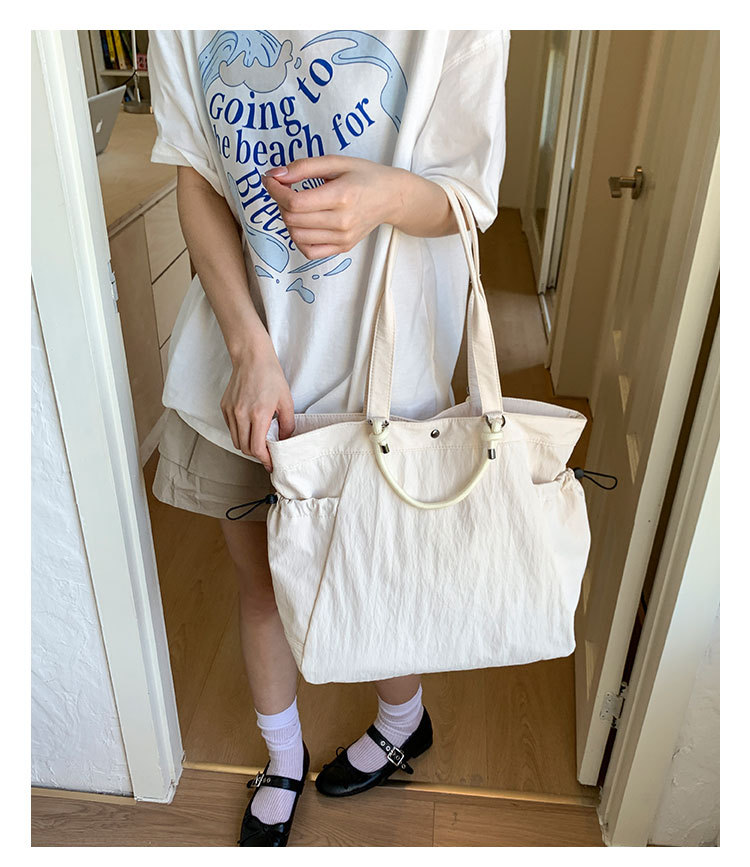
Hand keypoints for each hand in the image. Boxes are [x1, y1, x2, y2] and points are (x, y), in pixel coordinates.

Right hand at [220, 339, 294, 470]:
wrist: (252, 358)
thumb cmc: (271, 376)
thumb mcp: (286, 401)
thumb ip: (287, 424)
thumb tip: (284, 440)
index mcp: (258, 414)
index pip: (257, 448)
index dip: (264, 459)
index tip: (271, 463)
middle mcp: (241, 415)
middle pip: (245, 448)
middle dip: (256, 455)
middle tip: (267, 454)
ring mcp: (231, 411)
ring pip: (236, 440)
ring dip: (247, 445)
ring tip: (258, 442)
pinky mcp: (224, 407)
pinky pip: (231, 428)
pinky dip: (240, 433)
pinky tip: (250, 427)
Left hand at [261, 156, 403, 258]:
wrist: (391, 197)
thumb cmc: (365, 176)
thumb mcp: (336, 162)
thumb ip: (304, 167)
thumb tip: (276, 175)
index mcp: (341, 196)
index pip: (295, 202)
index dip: (275, 190)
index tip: (270, 179)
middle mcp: (342, 221)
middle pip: (293, 219)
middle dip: (279, 202)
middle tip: (284, 189)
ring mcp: (342, 238)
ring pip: (297, 236)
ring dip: (288, 219)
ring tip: (295, 205)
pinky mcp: (342, 247)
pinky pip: (309, 251)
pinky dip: (298, 238)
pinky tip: (302, 224)